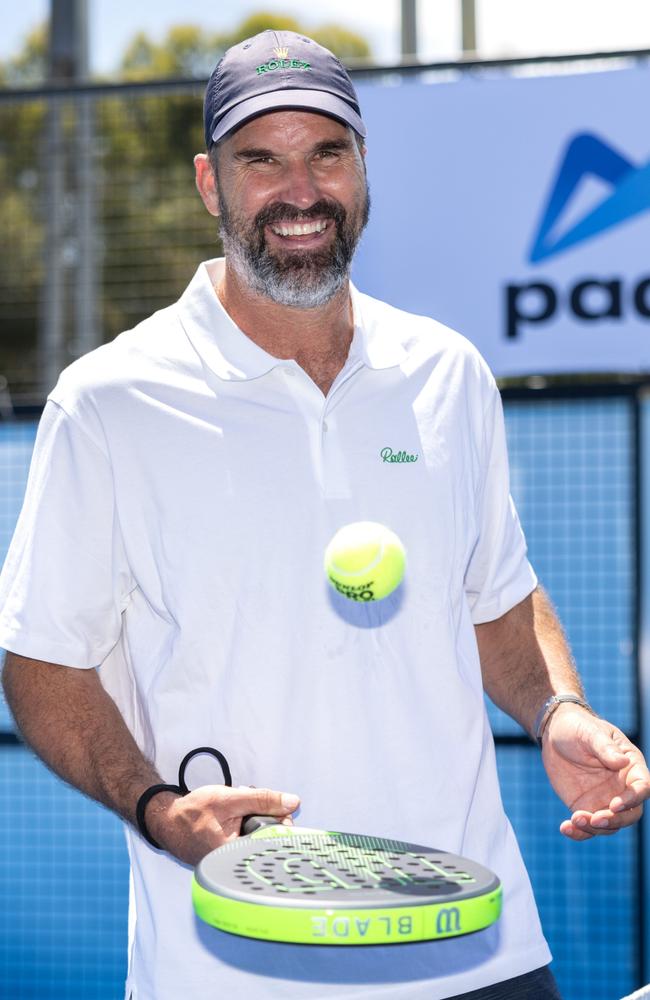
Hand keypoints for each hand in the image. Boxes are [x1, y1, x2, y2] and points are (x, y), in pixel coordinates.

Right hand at [144, 784, 299, 864]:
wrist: (166, 819)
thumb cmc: (192, 811)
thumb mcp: (230, 799)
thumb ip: (262, 800)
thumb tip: (292, 802)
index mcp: (235, 855)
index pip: (273, 844)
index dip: (281, 825)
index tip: (283, 812)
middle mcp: (233, 866)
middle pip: (266, 842)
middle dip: (264, 819)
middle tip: (252, 805)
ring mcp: (230, 864)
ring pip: (256, 840)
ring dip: (253, 821)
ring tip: (240, 809)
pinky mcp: (227, 859)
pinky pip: (245, 842)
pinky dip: (244, 828)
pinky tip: (233, 818)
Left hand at [541, 705, 649, 839]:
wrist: (555, 734)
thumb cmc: (579, 728)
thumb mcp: (590, 733)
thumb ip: (605, 748)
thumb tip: (622, 762)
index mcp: (631, 766)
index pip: (642, 787)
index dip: (633, 799)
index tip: (614, 805)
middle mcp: (622, 788)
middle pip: (630, 813)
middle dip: (614, 821)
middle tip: (594, 819)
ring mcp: (605, 800)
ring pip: (610, 825)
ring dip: (595, 829)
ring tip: (574, 820)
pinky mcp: (586, 807)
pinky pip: (587, 827)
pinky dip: (579, 832)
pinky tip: (566, 828)